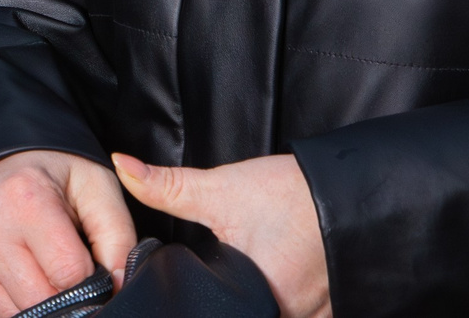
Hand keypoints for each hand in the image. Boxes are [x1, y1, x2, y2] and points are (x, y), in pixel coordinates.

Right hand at [0, 150, 136, 317]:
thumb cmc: (48, 173)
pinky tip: (12, 269)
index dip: (92, 277)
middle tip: (63, 265)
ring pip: (16, 313)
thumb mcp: (94, 187)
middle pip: (42, 301)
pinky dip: (9, 300)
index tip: (90, 262)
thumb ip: (118, 237)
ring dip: (36, 299)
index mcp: (24, 198)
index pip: (71, 275)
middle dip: (64, 293)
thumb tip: (121, 287)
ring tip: (37, 263)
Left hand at [114, 152, 329, 317]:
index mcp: (258, 298)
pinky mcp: (330, 311)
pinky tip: (271, 285)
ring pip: (270, 316)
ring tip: (241, 280)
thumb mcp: (220, 191)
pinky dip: (281, 306)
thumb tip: (120, 165)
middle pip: (241, 313)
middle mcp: (290, 315)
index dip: (200, 304)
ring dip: (253, 304)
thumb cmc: (289, 194)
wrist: (348, 188)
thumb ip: (167, 188)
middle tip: (223, 275)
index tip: (198, 286)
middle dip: (224, 303)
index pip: (213, 313)